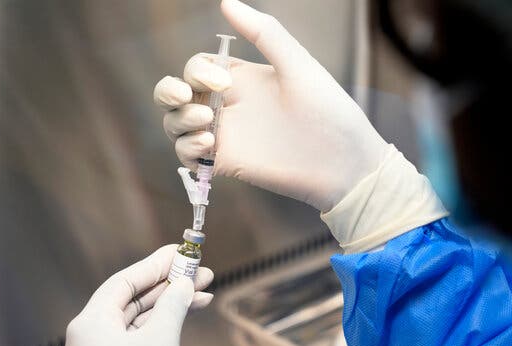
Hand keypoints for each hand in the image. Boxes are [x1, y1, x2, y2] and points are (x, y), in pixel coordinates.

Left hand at [63, 245, 213, 345]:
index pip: (124, 282)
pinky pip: (140, 336)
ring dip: (171, 303)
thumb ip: (173, 305)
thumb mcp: (160, 341)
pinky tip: (187, 314)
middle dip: (170, 284)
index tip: (179, 252)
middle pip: (134, 298)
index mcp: (89, 325)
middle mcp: (91, 336)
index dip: (155, 264)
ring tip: (202, 291)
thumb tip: (184, 284)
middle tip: (197, 271)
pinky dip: (164, 325)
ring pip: (140, 317)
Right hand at [153, 0, 387, 211]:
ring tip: (207, 125)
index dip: (197, 72)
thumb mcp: (298, 65)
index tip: (225, 82)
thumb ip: (264, 33)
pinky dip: (186, 149)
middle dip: (168, 92)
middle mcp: (228, 106)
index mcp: (241, 80)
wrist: (343, 162)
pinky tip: (208, 145)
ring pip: (176, 125)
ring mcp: (226, 136)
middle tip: (185, 96)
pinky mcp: (227, 163)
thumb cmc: (329, 111)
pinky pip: (188, 156)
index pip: (196, 68)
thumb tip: (226, 2)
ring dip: (178, 121)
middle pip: (176, 95)